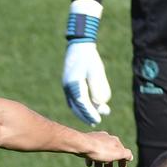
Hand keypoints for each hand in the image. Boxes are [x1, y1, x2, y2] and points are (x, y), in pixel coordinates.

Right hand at [62, 0, 110, 125]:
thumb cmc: (89, 57)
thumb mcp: (97, 71)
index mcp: (74, 84)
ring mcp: (67, 86)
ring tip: (94, 118)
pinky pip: (74, 100)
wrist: (79, 45)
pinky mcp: (69, 84)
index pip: (82, 104)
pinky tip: (88, 109)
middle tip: (96, 122)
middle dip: (87, 116)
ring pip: (74, 104)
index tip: (98, 120)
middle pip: (77, 107)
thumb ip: (98, 88)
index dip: (90, 113)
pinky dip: (80, 106)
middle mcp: (68, 87)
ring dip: (84, 112)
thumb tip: (99, 104)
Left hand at [78, 131, 131, 166]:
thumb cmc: (100, 150)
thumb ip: (126, 155)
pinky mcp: (86, 141)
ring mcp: (96, 139)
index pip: (122, 152)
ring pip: (100, 153)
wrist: (82, 144)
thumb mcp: (117, 154)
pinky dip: (92, 159)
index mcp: (115, 141)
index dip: (123, 161)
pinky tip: (89, 164)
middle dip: (110, 164)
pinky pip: (91, 151)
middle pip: (110, 153)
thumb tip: (130, 156)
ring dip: (100, 164)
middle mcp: (106, 138)